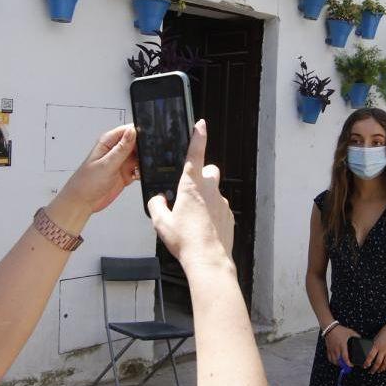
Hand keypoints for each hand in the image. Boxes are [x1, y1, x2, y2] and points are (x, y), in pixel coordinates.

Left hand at [54, 125, 138, 215]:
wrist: (82, 202)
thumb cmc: (86, 182)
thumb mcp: (106, 164)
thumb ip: (121, 148)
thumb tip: (132, 131)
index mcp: (108, 142)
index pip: (128, 130)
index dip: (139, 133)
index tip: (146, 140)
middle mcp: (115, 151)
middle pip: (137, 143)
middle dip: (144, 148)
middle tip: (145, 157)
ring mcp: (121, 162)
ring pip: (139, 156)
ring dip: (143, 161)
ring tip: (140, 167)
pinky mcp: (125, 174)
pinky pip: (139, 169)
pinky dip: (142, 172)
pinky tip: (139, 175)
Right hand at [148, 120, 234, 270]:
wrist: (208, 260)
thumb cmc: (186, 241)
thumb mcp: (161, 223)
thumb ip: (157, 206)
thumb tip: (158, 199)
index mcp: (191, 186)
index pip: (195, 154)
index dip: (198, 137)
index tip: (201, 125)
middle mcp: (210, 190)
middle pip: (209, 171)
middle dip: (201, 175)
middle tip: (189, 191)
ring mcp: (222, 203)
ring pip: (214, 191)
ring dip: (205, 198)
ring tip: (193, 218)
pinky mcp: (229, 215)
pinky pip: (219, 208)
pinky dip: (212, 213)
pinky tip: (203, 228)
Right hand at [324, 325, 358, 366]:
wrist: (330, 327)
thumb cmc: (339, 330)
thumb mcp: (350, 332)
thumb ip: (356, 336)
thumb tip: (361, 339)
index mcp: (342, 345)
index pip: (345, 357)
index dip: (348, 363)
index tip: (351, 365)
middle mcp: (336, 349)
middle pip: (339, 361)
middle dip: (344, 365)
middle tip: (347, 365)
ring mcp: (331, 350)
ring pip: (334, 361)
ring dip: (338, 364)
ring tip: (342, 364)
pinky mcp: (328, 349)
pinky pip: (329, 358)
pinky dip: (333, 361)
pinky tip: (336, 360)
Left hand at [364, 324, 385, 372]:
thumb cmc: (384, 331)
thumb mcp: (376, 337)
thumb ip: (373, 345)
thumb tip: (368, 352)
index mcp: (376, 345)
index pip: (369, 356)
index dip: (366, 363)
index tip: (364, 366)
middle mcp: (383, 349)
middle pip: (377, 362)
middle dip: (374, 369)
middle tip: (371, 372)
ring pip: (385, 363)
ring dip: (381, 369)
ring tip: (379, 371)